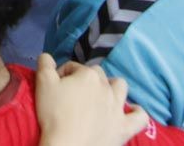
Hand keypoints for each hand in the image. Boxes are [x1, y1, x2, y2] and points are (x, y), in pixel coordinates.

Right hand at [35, 53, 149, 145]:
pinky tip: (130, 111)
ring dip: (112, 87)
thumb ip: (45, 64)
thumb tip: (47, 56)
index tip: (54, 87)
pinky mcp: (124, 127)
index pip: (72, 67)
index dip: (61, 75)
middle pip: (96, 74)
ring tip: (101, 96)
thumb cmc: (54, 114)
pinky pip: (140, 117)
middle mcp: (106, 87)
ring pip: (121, 86)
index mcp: (87, 75)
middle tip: (71, 95)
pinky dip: (137, 112)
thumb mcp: (43, 84)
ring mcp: (118, 107)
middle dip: (84, 79)